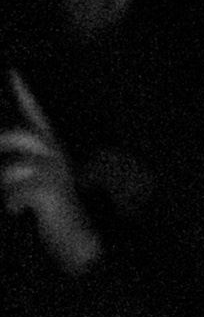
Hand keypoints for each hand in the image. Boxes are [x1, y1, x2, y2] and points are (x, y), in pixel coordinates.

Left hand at [0, 72, 101, 273]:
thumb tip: (8, 163)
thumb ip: (23, 173)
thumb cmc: (57, 217)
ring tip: (13, 205)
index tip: (12, 71)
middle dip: (3, 141)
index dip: (25, 93)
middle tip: (4, 170)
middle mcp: (56, 155)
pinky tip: (18, 213)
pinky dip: (12, 204)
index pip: (36, 115)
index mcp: (53, 151)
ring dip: (6, 188)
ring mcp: (56, 171)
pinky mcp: (51, 190)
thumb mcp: (40, 188)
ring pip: (10, 167)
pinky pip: (15, 190)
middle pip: (17, 135)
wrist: (82, 244)